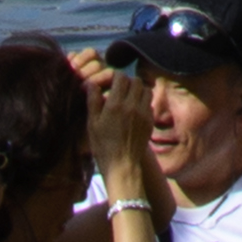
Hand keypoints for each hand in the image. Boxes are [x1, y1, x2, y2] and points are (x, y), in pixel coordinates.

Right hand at [83, 50, 160, 198]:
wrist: (122, 165)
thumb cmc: (102, 146)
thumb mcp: (92, 124)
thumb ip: (93, 101)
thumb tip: (90, 83)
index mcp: (115, 105)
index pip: (120, 77)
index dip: (115, 77)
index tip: (111, 82)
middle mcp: (132, 106)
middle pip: (135, 81)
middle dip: (127, 82)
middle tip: (119, 89)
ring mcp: (143, 113)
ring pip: (145, 89)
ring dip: (138, 90)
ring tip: (129, 97)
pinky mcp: (150, 120)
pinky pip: (149, 102)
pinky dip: (143, 101)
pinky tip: (135, 109)